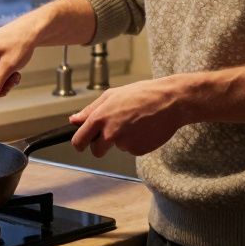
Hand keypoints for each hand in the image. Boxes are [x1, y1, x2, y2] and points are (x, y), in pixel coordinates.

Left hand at [69, 76, 198, 156]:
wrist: (170, 101)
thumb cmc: (142, 94)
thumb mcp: (112, 95)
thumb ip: (90, 109)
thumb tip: (74, 120)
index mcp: (100, 117)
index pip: (79, 140)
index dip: (79, 144)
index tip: (81, 144)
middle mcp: (110, 133)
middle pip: (97, 151)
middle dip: (102, 146)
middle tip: (114, 132)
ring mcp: (125, 143)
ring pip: (118, 147)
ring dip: (123, 139)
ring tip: (136, 122)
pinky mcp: (138, 150)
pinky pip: (132, 149)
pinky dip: (136, 141)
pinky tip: (145, 128)